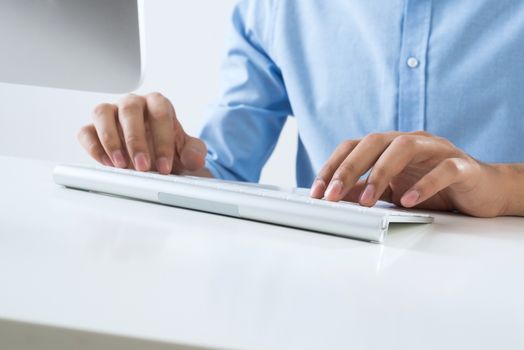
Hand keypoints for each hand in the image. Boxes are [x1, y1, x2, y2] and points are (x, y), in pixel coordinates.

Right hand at [78, 93, 208, 175]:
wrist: (156, 160)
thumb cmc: (171, 151)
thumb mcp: (188, 152)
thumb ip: (195, 152)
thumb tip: (194, 159)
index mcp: (158, 104)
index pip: (160, 113)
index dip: (163, 140)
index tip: (164, 166)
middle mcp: (133, 104)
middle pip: (130, 110)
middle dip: (136, 140)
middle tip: (142, 166)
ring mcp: (111, 113)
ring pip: (102, 113)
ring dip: (110, 140)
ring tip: (121, 165)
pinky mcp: (93, 128)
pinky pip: (86, 131)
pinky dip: (93, 147)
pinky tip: (107, 164)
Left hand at [310, 131, 512, 217]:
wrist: (480, 189)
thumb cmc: (434, 186)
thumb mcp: (393, 190)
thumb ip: (366, 190)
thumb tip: (337, 196)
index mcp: (390, 146)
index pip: (353, 146)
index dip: (332, 166)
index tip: (317, 191)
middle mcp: (410, 141)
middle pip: (373, 142)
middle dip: (349, 169)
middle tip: (333, 196)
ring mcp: (436, 149)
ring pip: (404, 148)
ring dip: (381, 173)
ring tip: (368, 201)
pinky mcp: (460, 164)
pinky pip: (442, 169)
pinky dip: (424, 184)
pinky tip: (408, 201)